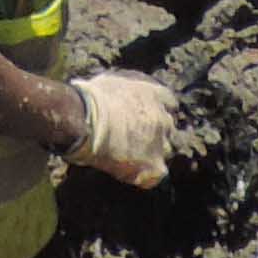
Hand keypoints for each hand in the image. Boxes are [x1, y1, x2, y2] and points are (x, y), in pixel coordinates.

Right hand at [63, 73, 177, 186]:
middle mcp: (163, 119)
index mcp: (155, 95)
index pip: (169, 103)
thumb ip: (127, 90)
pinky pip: (156, 175)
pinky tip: (128, 171)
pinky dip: (144, 175)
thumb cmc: (91, 100)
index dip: (158, 110)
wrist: (87, 122)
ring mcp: (161, 144)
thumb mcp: (112, 82)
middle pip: (168, 128)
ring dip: (152, 154)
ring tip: (128, 157)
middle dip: (156, 133)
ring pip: (165, 151)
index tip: (145, 116)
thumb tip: (119, 98)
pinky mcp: (154, 167)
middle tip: (135, 138)